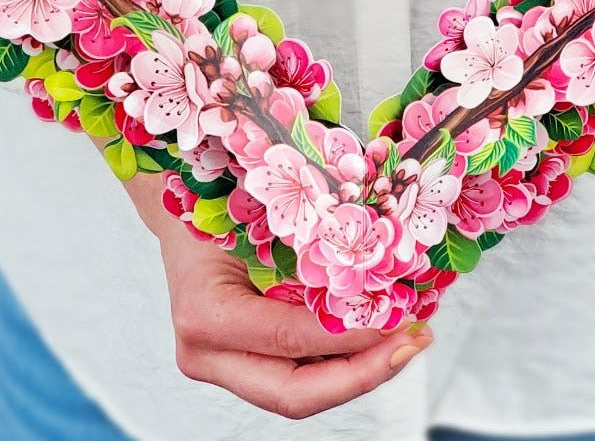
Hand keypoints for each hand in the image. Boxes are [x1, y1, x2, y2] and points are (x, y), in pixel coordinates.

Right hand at [124, 168, 432, 418]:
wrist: (181, 211)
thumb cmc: (218, 200)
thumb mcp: (259, 213)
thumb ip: (306, 245)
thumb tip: (380, 257)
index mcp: (204, 314)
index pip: (290, 340)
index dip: (351, 338)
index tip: (400, 320)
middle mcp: (205, 355)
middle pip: (295, 394)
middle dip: (364, 374)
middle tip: (414, 342)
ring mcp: (220, 367)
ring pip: (300, 393)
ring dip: (361, 371)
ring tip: (409, 339)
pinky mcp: (240, 367)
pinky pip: (296, 374)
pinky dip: (341, 361)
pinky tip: (379, 336)